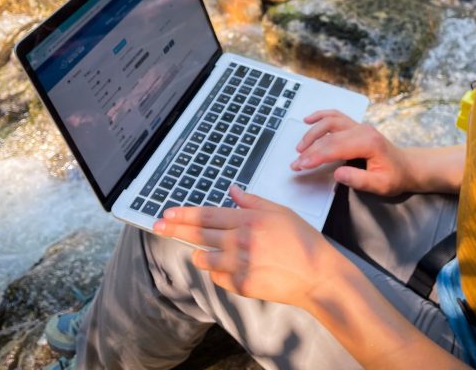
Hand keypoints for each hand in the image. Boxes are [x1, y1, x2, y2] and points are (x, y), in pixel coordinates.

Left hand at [153, 186, 337, 307]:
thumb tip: (232, 190)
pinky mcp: (241, 285)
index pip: (207, 214)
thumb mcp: (279, 211)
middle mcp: (240, 241)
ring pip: (204, 257)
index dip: (184, 214)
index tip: (168, 213)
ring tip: (197, 248)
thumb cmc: (302, 240)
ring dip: (198, 251)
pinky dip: (216, 269)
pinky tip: (223, 264)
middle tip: (158, 226)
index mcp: (248, 220)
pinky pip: (218, 276)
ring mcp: (239, 265)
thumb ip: (252, 201)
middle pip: (199, 233)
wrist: (316, 274)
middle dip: (175, 229)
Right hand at [290, 109, 411, 195]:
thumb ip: (359, 180)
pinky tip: (309, 119)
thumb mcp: (381, 185)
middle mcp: (362, 130)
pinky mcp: (356, 126)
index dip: (315, 157)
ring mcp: (359, 126)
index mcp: (368, 143)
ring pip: (330, 122)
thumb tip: (337, 173)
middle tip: (295, 163)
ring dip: (312, 133)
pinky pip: (336, 116)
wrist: (408, 167)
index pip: (334, 148)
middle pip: (329, 137)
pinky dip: (321, 116)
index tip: (300, 165)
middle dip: (309, 150)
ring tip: (300, 147)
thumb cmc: (395, 177)